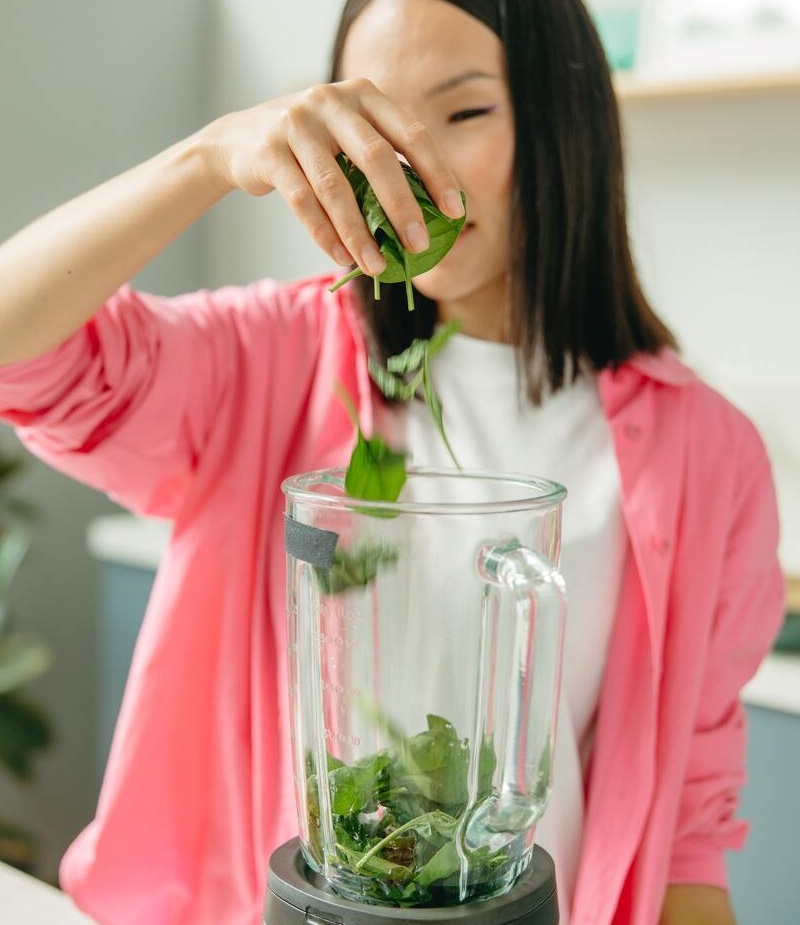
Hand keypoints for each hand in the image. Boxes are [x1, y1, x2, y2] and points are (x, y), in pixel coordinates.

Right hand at [204, 79, 464, 277]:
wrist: (241, 140)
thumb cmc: (313, 148)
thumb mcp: (349, 139)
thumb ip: (384, 162)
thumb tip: (430, 218)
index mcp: (365, 95)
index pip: (411, 134)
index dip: (436, 174)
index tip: (455, 212)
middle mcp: (332, 101)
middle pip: (377, 158)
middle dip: (402, 207)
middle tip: (418, 246)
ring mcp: (297, 123)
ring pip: (336, 186)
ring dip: (359, 233)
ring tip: (377, 266)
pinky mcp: (269, 151)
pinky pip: (302, 201)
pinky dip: (325, 234)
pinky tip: (342, 258)